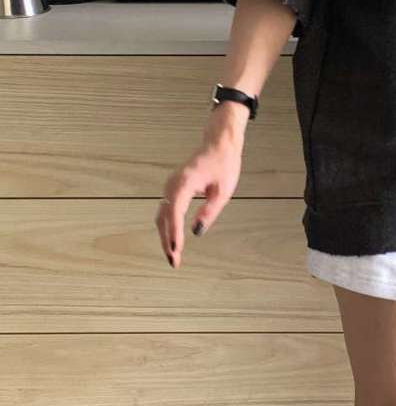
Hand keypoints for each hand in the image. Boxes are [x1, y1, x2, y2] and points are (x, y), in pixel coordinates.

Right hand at [155, 103, 246, 268]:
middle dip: (167, 240)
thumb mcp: (223, 191)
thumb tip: (197, 232)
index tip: (176, 249)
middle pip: (164, 217)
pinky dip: (167, 226)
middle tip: (174, 261)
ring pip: (162, 215)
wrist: (218, 144)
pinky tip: (172, 240)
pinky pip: (166, 210)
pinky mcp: (173, 188)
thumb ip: (209, 211)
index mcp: (185, 183)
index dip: (174, 232)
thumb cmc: (223, 164)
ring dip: (165, 235)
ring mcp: (171, 186)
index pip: (175, 211)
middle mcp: (173, 184)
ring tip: (173, 256)